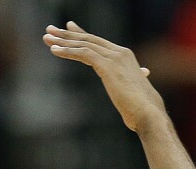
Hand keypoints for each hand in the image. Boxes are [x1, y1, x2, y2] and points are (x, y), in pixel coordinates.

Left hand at [43, 23, 162, 132]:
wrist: (149, 113)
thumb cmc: (140, 109)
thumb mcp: (130, 93)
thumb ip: (128, 85)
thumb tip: (134, 84)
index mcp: (124, 56)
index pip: (98, 42)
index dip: (81, 34)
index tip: (68, 28)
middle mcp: (119, 52)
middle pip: (88, 39)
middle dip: (67, 34)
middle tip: (49, 31)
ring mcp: (114, 57)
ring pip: (84, 44)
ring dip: (63, 41)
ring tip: (47, 39)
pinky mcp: (108, 66)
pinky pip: (84, 54)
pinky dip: (68, 51)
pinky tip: (54, 51)